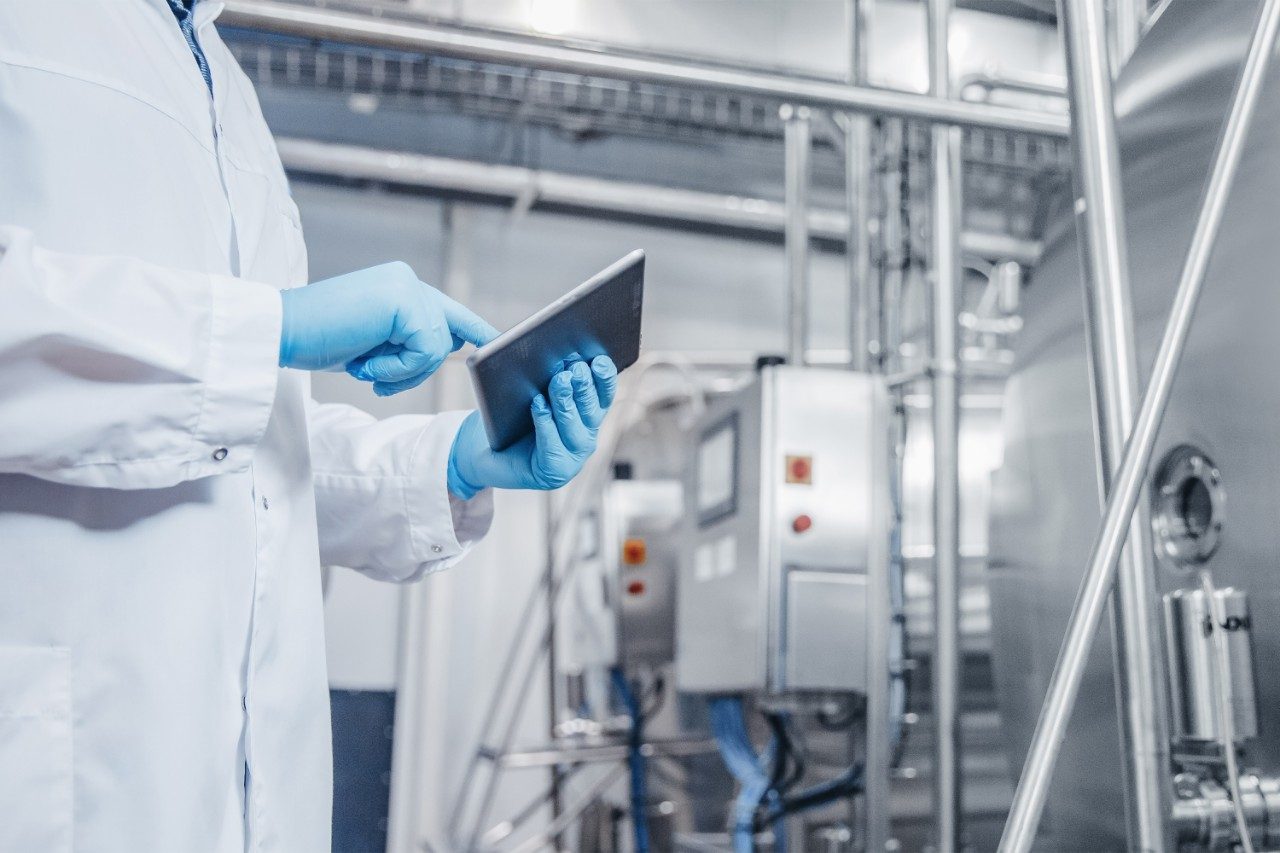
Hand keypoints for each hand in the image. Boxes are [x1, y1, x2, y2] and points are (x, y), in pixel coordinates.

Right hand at [278, 262, 498, 395]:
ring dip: (401, 372)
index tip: (497, 342)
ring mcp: (407, 287)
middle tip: (375, 376)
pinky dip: (396, 369)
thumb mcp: (374, 342)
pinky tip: (364, 363)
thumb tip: (452, 346)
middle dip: (415, 369)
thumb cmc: (318, 341)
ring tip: (364, 366)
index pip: (449, 312)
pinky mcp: (404, 301)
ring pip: (437, 348)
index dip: (475, 330)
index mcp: (401, 287)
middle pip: (446, 337)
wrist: (280, 332)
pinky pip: (425, 351)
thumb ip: (408, 340)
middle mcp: (408, 281)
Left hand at [447, 356, 617, 497]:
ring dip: (567, 403)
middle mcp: (584, 437)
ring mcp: (572, 458)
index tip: (598, 360)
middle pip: (592, 411)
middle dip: (585, 388)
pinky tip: (538, 405)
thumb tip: (548, 348)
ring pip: (575, 430)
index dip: (604, 378)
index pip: (603, 395)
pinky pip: (553, 447)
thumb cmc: (510, 418)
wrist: (485, 451)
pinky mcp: (554, 472)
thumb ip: (545, 374)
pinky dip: (546, 424)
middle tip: (575, 368)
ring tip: (559, 381)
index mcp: (585, 415)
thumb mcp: (531, 390)